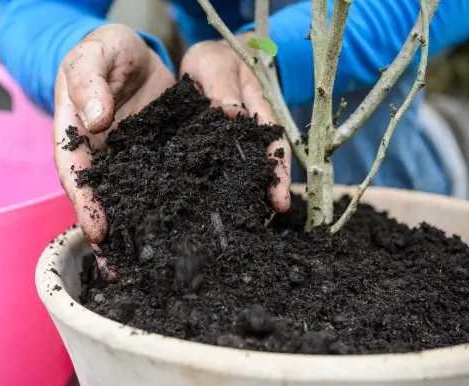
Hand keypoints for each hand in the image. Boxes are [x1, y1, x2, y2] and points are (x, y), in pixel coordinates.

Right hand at [53, 24, 174, 278]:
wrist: (134, 52)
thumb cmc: (106, 51)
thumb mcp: (93, 55)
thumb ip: (88, 83)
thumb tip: (96, 122)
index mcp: (74, 134)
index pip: (75, 172)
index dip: (85, 203)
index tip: (97, 231)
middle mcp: (100, 156)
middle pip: (100, 199)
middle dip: (109, 236)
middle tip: (122, 271)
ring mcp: (128, 162)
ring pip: (130, 200)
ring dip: (136, 233)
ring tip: (150, 269)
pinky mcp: (156, 160)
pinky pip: (161, 186)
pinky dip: (168, 209)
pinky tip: (181, 231)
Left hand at [180, 31, 291, 212]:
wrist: (209, 56)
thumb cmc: (216, 60)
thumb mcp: (215, 68)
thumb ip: (222, 89)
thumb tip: (232, 113)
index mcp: (258, 111)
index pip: (273, 146)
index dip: (278, 174)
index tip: (280, 202)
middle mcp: (252, 130)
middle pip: (265, 166)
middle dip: (267, 195)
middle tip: (265, 225)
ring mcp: (237, 140)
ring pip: (247, 171)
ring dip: (249, 196)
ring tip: (246, 224)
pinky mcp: (219, 145)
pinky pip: (226, 167)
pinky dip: (227, 186)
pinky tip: (221, 206)